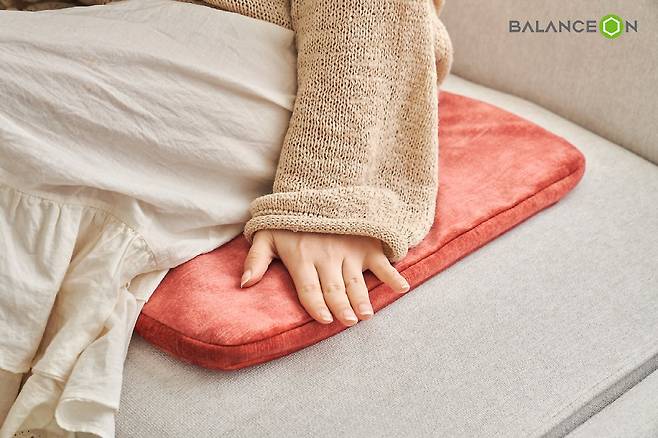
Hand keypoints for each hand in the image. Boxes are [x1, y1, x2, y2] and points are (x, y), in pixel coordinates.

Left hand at [241, 230, 409, 325]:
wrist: (317, 187)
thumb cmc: (289, 219)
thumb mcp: (265, 235)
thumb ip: (255, 259)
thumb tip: (244, 284)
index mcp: (301, 258)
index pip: (309, 288)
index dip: (316, 305)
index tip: (324, 320)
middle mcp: (326, 256)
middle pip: (334, 288)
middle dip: (341, 306)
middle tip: (348, 322)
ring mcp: (348, 250)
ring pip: (355, 280)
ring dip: (362, 297)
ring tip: (366, 314)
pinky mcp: (365, 243)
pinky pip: (380, 261)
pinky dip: (393, 274)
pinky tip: (401, 287)